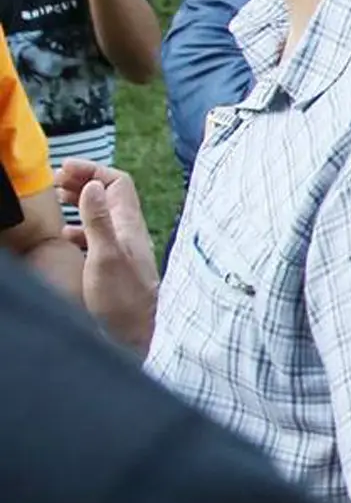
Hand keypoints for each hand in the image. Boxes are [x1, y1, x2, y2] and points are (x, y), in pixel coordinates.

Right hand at [56, 163, 157, 351]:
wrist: (142, 333)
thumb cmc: (125, 299)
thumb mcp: (104, 256)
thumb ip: (98, 221)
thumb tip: (92, 185)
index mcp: (129, 225)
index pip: (118, 182)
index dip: (92, 170)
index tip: (64, 169)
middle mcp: (130, 233)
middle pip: (110, 194)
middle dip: (83, 181)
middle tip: (56, 181)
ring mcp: (125, 248)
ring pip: (102, 214)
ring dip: (80, 202)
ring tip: (58, 200)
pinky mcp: (117, 264)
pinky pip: (98, 236)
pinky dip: (80, 228)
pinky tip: (67, 236)